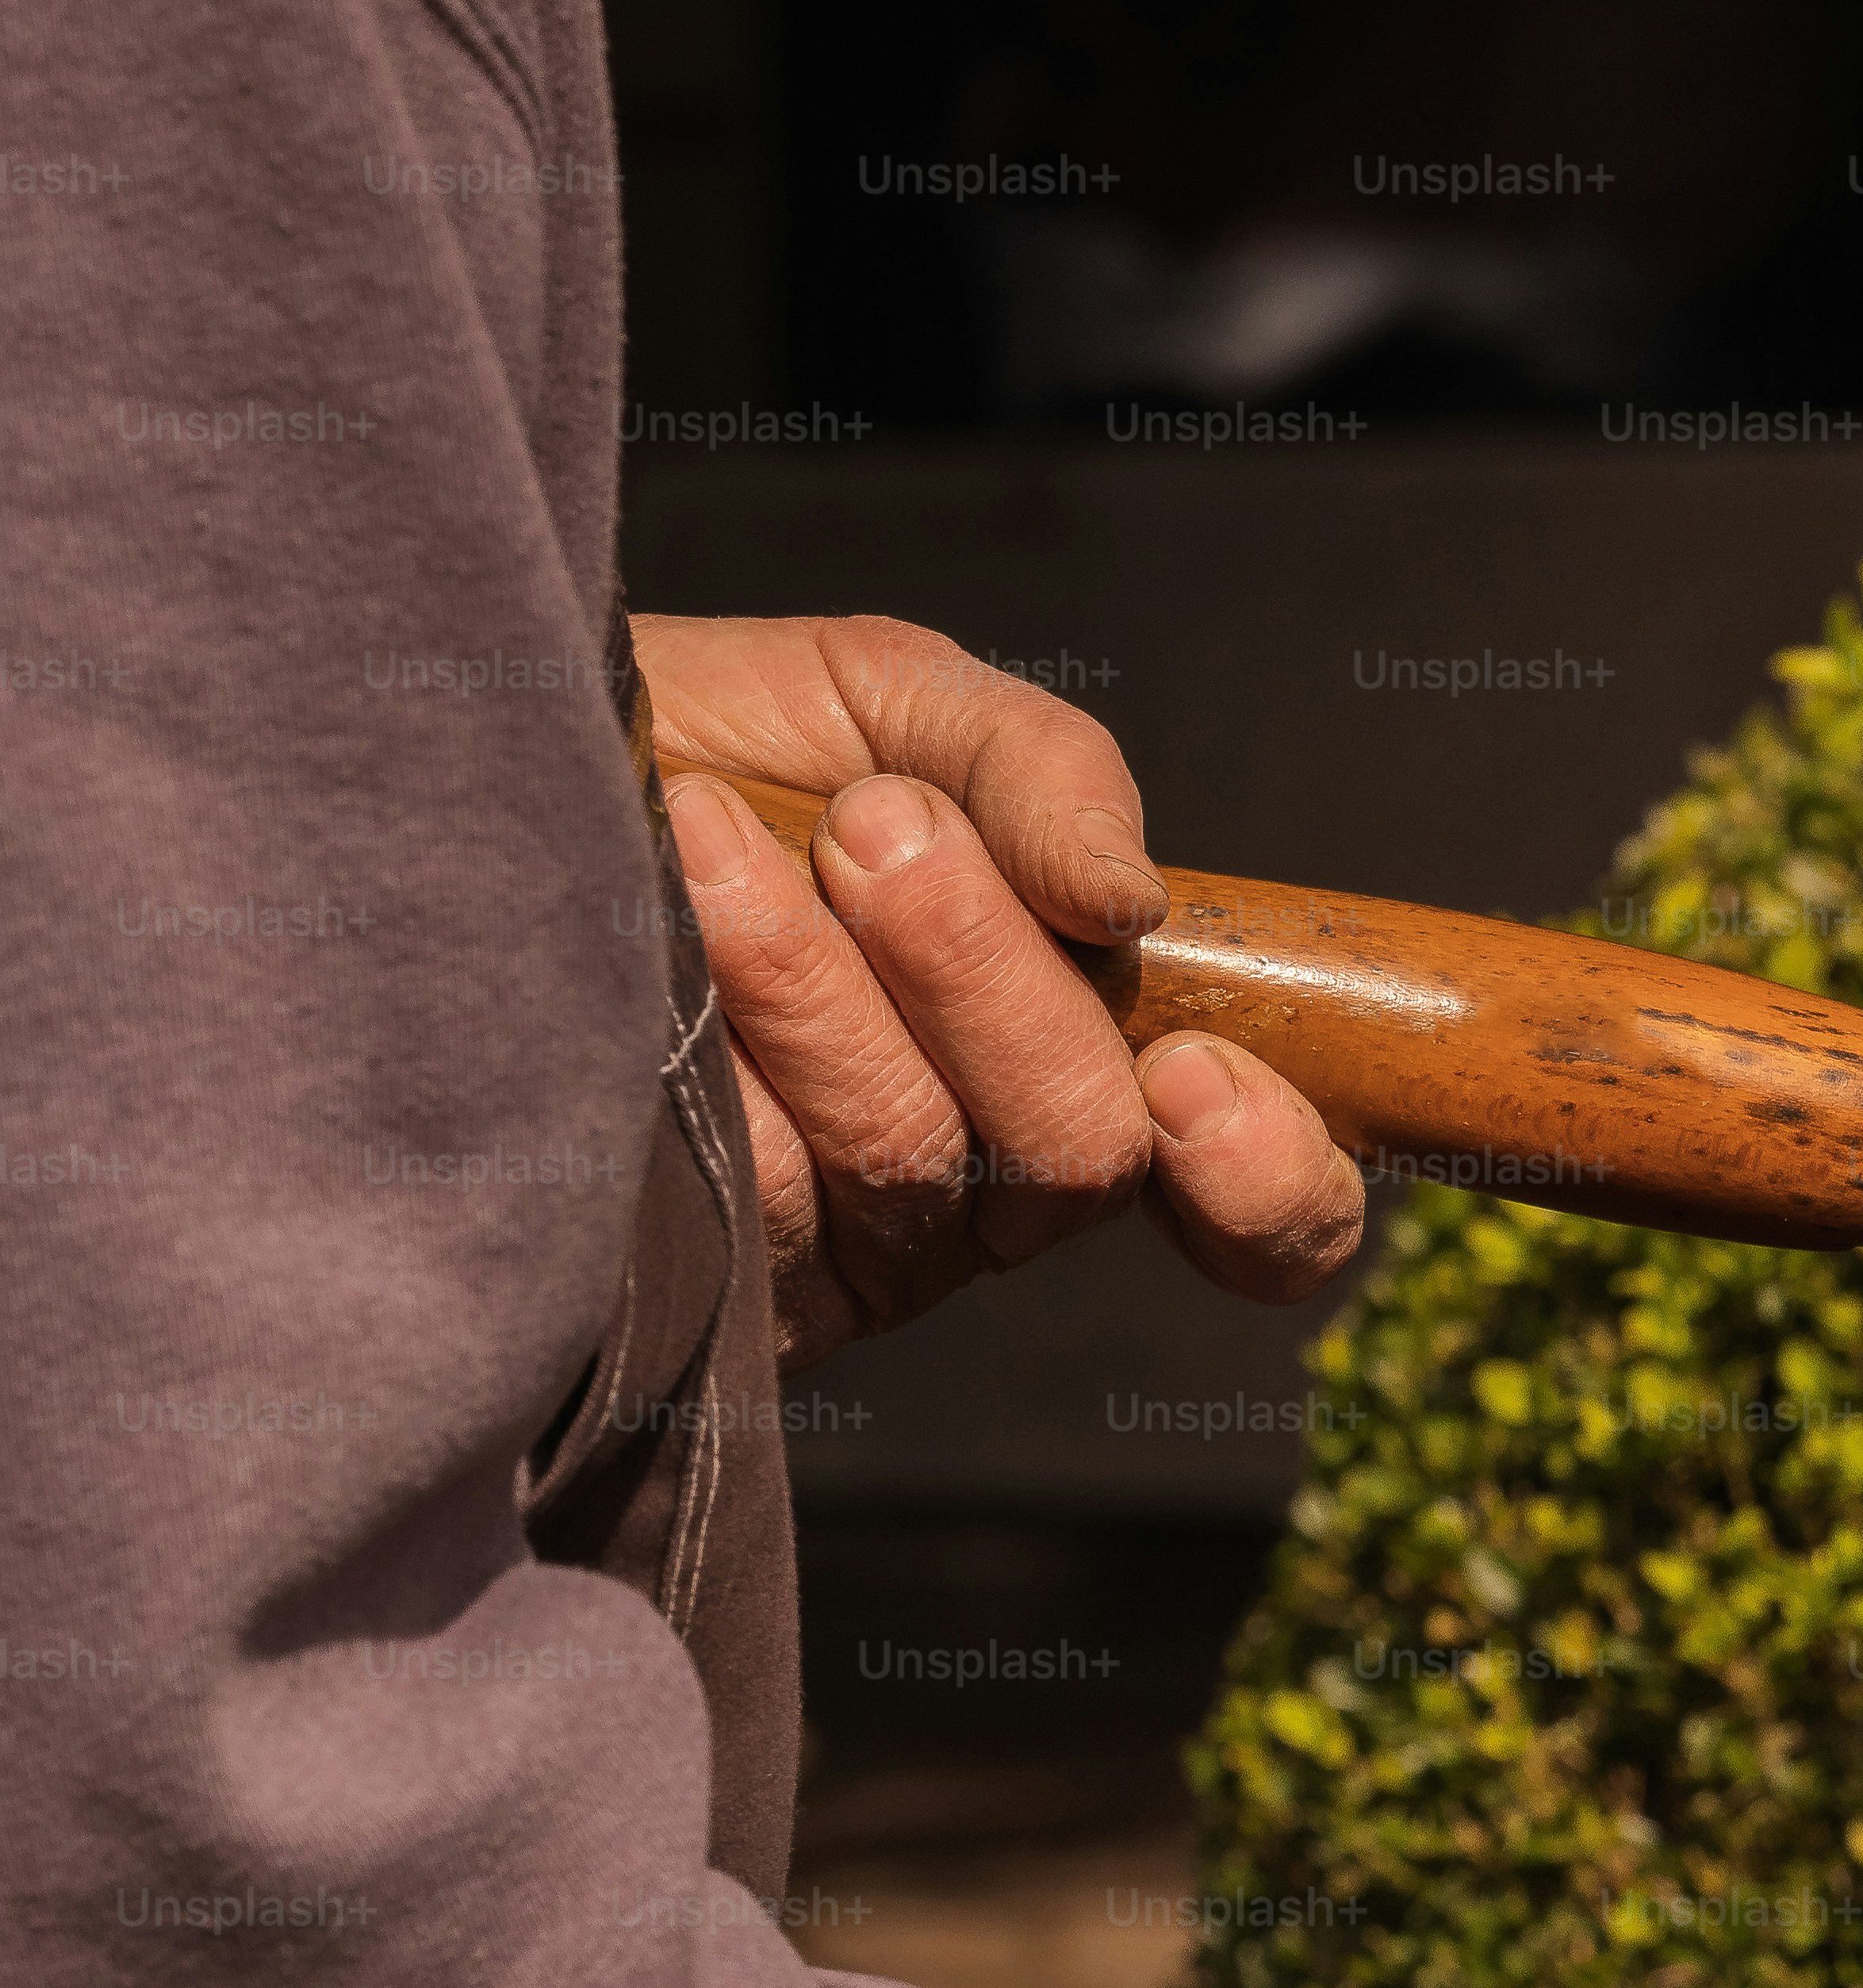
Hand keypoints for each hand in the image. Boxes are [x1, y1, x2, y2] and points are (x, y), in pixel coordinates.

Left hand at [634, 613, 1369, 1364]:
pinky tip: (666, 906)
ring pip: (920, 1167)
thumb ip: (1042, 772)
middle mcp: (989, 1187)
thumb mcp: (892, 701)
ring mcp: (852, 1252)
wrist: (466, 767)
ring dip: (826, 978)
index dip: (1271, 1181)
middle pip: (1081, 1158)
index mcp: (1077, 1062)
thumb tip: (1132, 902)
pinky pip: (771, 1194)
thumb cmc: (697, 738)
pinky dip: (727, 1025)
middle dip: (987, 977)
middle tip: (875, 827)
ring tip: (717, 832)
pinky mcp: (719, 1286)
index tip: (1197, 1076)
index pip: (1258, 1211)